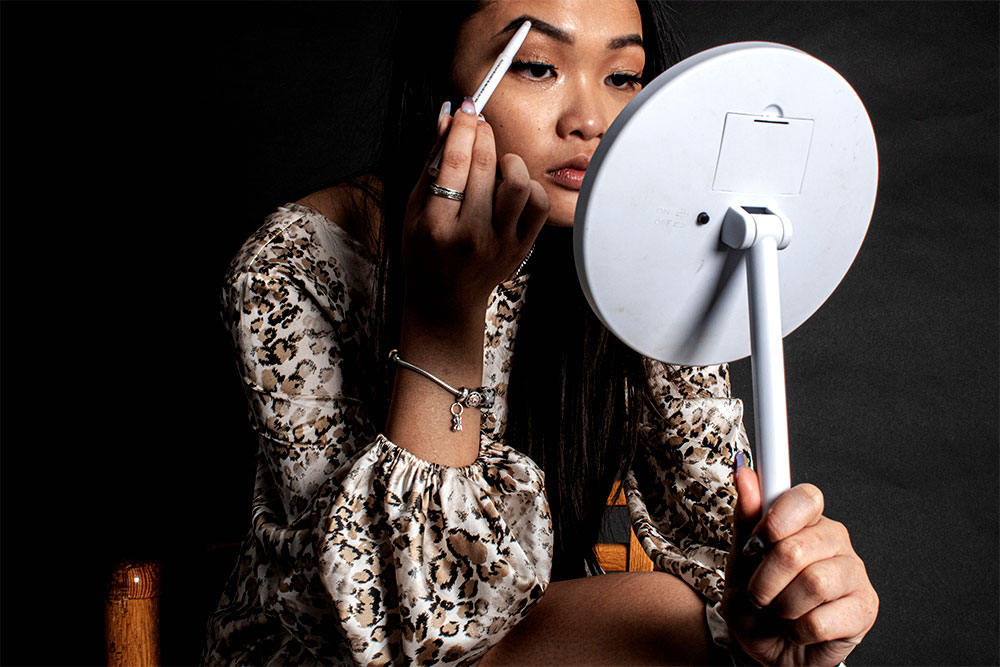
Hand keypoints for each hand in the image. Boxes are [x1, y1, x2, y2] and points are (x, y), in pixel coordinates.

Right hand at [402, 98, 548, 332]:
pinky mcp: (522, 248)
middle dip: (483, 132)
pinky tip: (513, 186)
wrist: (444, 299)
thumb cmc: (424, 250)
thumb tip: (447, 117)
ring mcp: (500, 243)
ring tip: (496, 162)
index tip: (466, 107)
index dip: (462, 126)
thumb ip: (432, 162)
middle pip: (486, 165)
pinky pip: (539, 204)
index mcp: (437, 225)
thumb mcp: (415, 208)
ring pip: (518, 183)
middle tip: (478, 123)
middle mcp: (471, 235)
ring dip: (508, 160)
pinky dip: (530, 186)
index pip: (454, 162)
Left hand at [721, 467, 878, 665]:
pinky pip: (821, 620)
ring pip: (813, 584)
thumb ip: (746, 519)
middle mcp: (835, 540)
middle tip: (759, 593)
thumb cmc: (757, 601)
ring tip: (780, 612)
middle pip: (796, 548)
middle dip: (764, 579)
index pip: (805, 498)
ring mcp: (854, 573)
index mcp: (807, 520)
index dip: (777, 519)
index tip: (758, 541)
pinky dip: (797, 630)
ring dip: (781, 607)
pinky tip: (799, 628)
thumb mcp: (741, 560)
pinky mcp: (864, 609)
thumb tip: (745, 473)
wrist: (768, 648)